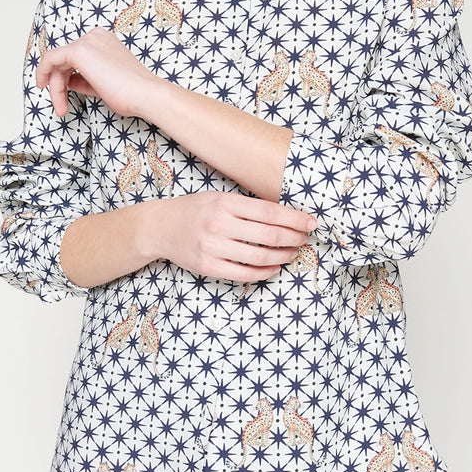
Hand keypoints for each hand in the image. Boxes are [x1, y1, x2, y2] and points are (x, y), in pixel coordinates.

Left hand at [35, 27, 156, 117]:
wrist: (145, 94)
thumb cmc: (132, 93)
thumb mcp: (103, 84)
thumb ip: (84, 80)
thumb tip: (68, 81)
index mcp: (104, 41)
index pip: (76, 58)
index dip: (66, 78)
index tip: (63, 95)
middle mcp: (95, 36)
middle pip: (64, 60)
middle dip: (58, 84)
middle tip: (61, 106)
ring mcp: (87, 41)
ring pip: (57, 62)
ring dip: (55, 86)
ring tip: (61, 107)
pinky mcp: (79, 50)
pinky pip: (50, 58)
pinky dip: (44, 72)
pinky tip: (44, 86)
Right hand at [154, 190, 316, 283]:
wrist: (159, 227)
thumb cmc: (195, 210)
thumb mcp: (219, 198)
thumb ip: (248, 207)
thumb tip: (286, 216)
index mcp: (225, 202)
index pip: (270, 212)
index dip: (295, 219)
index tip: (311, 223)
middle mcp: (219, 224)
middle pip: (269, 235)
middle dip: (294, 238)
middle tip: (305, 239)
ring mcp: (213, 247)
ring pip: (260, 257)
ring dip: (283, 256)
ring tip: (292, 253)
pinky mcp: (208, 266)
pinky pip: (244, 274)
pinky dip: (265, 272)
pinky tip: (274, 267)